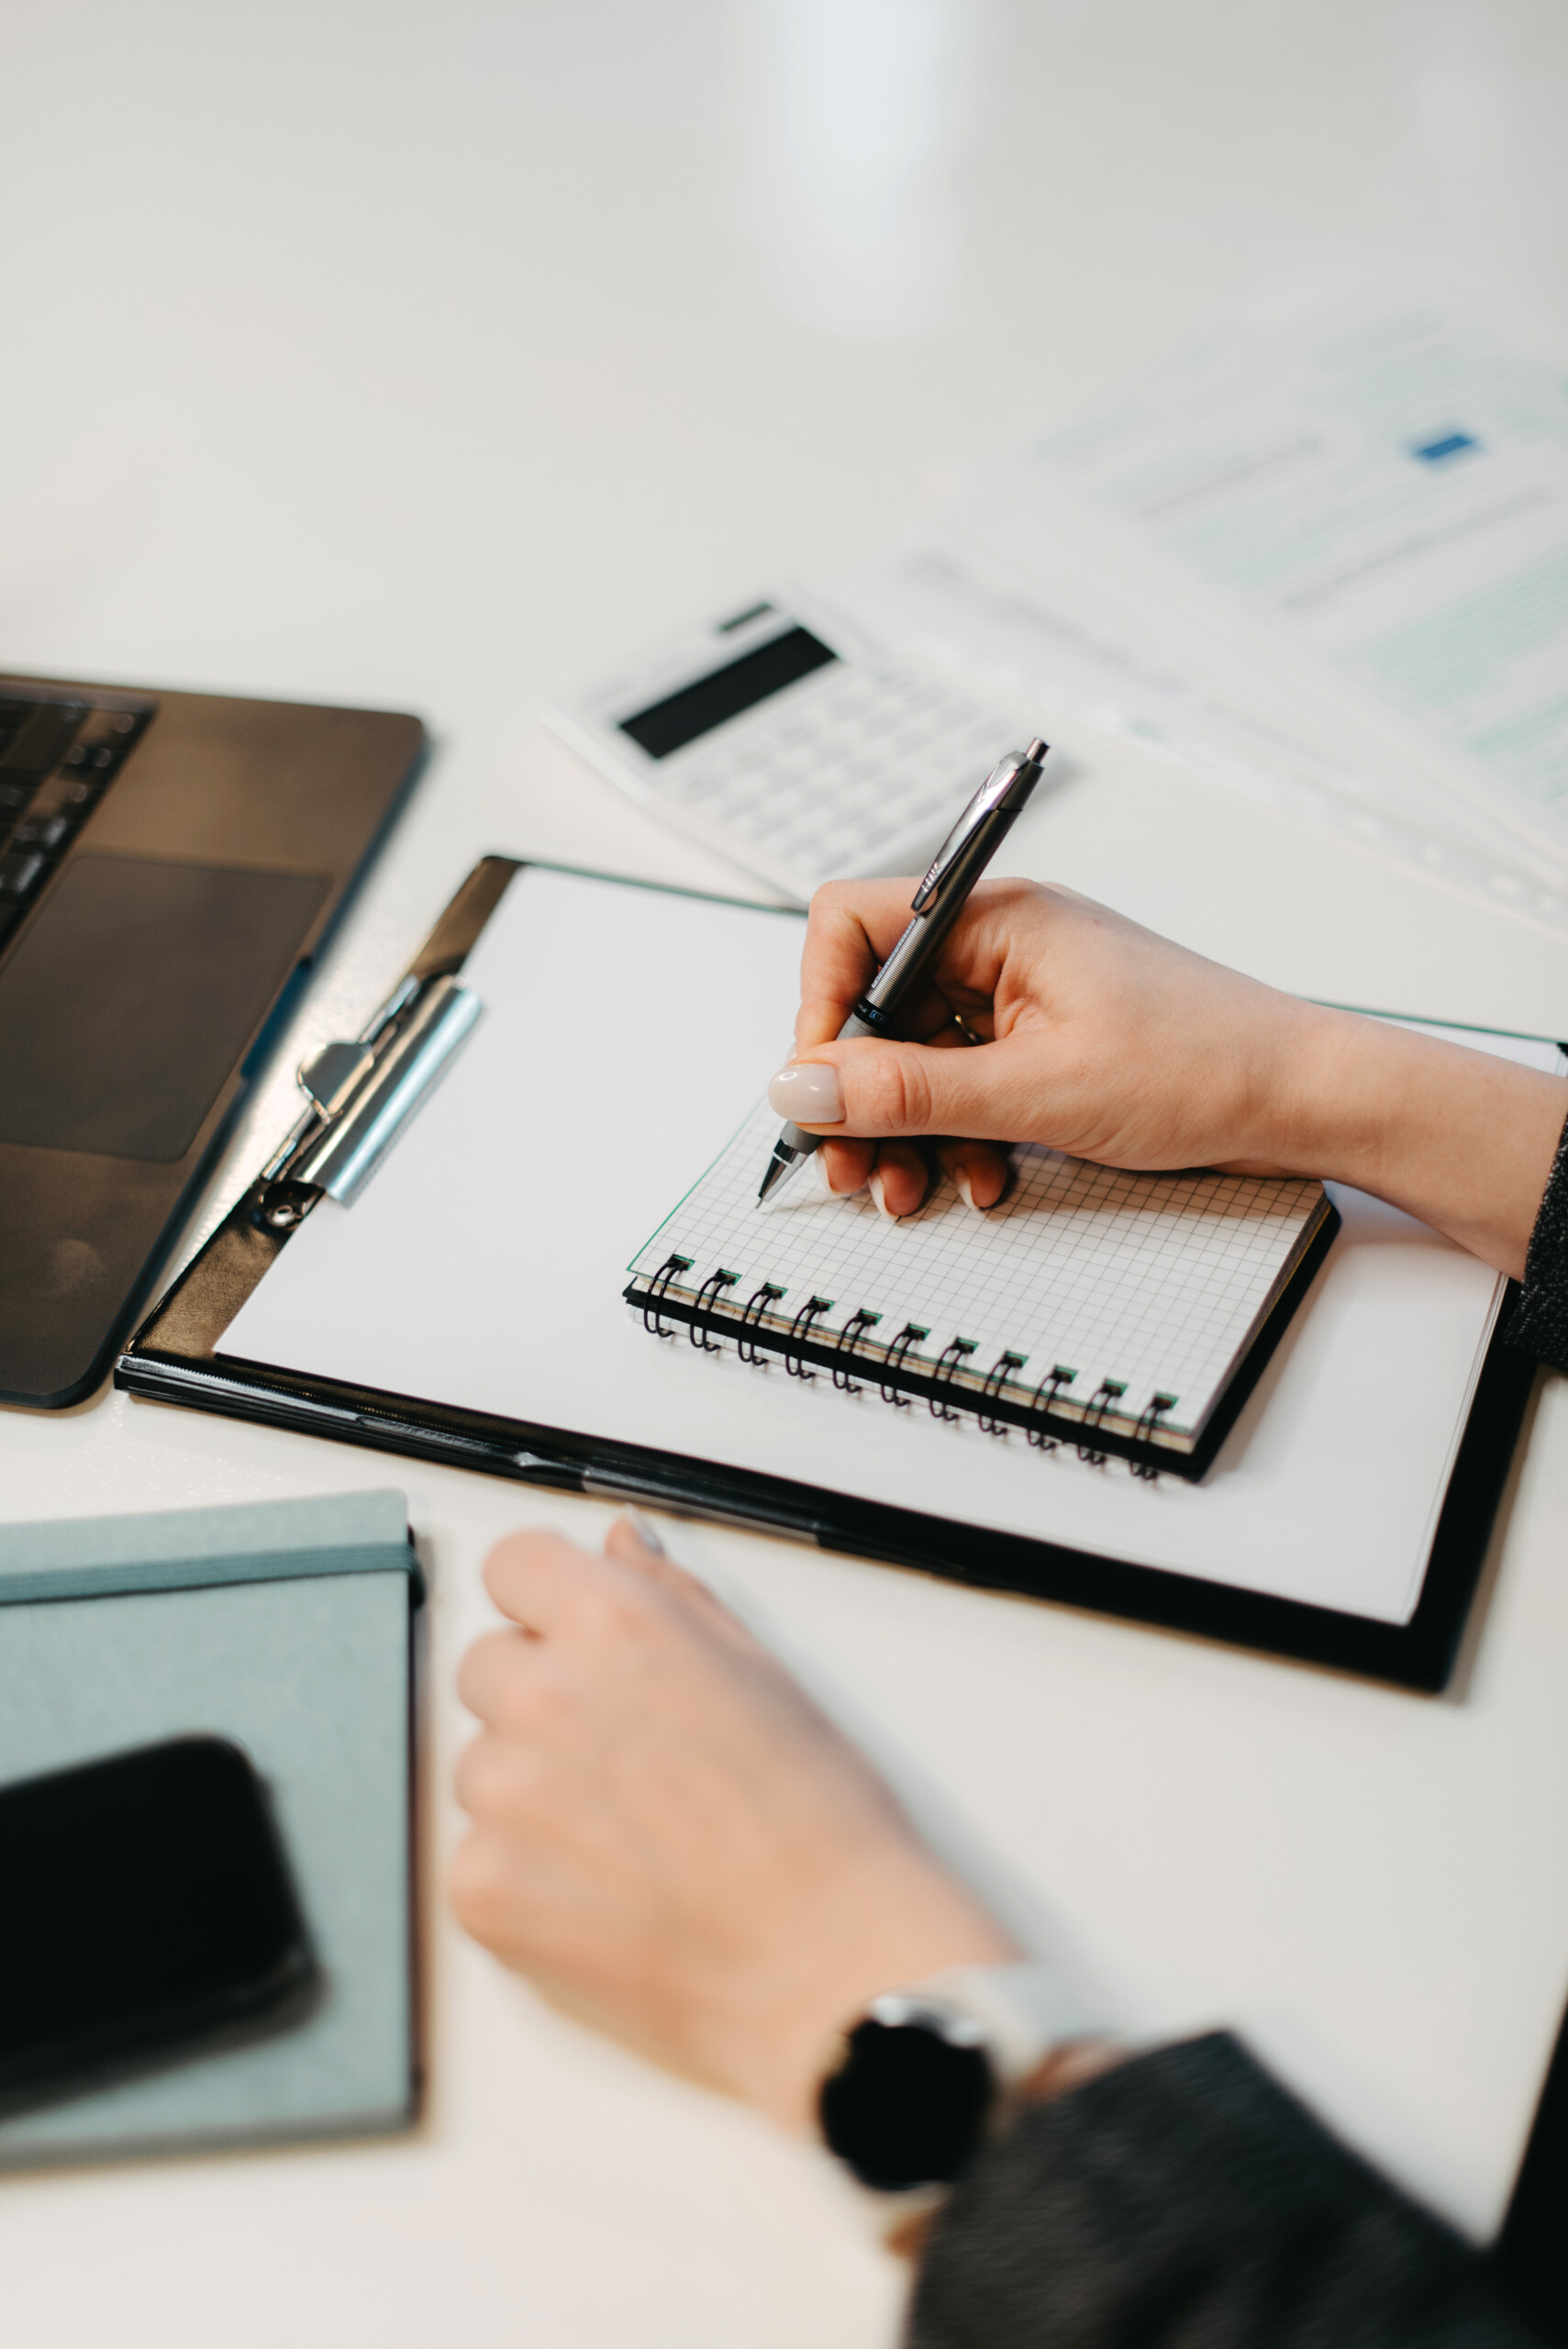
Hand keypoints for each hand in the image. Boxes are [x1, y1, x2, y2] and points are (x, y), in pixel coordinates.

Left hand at [451, 1516, 1014, 2129]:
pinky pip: (476, 1855)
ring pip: (481, 1764)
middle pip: (488, 1666)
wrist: (825, 1967)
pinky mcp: (481, 1889)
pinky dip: (525, 1874)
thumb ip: (670, 1597)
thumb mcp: (762, 1673)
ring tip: (629, 1835)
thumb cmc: (819, 1829)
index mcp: (615, 1628)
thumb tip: (620, 1547)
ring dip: (532, 1789)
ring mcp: (503, 1798)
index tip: (566, 1632)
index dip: (546, 1600)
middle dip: (541, 1697)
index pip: (513, 1565)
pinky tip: (607, 1891)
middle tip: (625, 1756)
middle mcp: (545, 1698)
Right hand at [768, 877, 1567, 1279]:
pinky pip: (964, 1085)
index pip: (852, 927)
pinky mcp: (1044, 1044)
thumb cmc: (1206, 1067)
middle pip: (876, 1006)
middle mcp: (1001, 945)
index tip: (819, 1089)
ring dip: (905, 1130)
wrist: (1306, 1101)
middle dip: (859, 1095)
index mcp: (996, 919)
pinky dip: (957, 1136)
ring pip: (915, 1057)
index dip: (820, 1009)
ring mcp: (1023, 996)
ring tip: (913, 1190)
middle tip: (850, 1167)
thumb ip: (909, 1091)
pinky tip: (981, 1179)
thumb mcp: (1037, 1091)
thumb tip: (800, 1088)